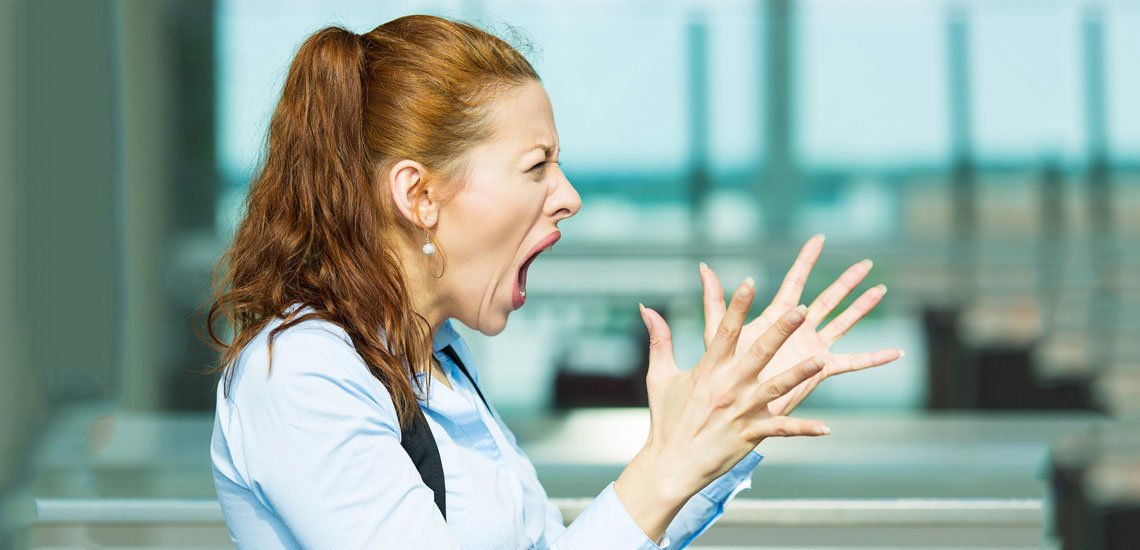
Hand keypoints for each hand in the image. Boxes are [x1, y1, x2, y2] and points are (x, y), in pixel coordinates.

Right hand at [614, 278, 831, 541]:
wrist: (671, 464)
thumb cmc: (666, 420)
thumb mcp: (659, 376)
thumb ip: (659, 339)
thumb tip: (645, 307)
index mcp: (708, 370)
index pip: (725, 331)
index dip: (738, 305)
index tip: (750, 281)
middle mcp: (728, 387)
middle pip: (758, 353)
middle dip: (781, 330)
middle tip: (801, 310)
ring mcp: (741, 411)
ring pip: (776, 388)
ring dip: (799, 374)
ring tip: (821, 360)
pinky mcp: (751, 434)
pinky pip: (781, 430)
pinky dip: (803, 429)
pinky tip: (825, 427)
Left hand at [699, 235, 903, 415]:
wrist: (730, 406)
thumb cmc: (720, 371)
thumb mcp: (716, 331)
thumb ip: (714, 300)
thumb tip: (703, 267)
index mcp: (775, 317)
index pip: (794, 281)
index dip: (805, 260)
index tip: (818, 238)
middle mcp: (797, 330)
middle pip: (827, 298)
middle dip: (846, 281)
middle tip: (866, 262)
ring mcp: (810, 348)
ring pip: (843, 322)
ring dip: (862, 308)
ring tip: (881, 290)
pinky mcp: (819, 370)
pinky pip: (852, 363)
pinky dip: (874, 358)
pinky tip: (896, 352)